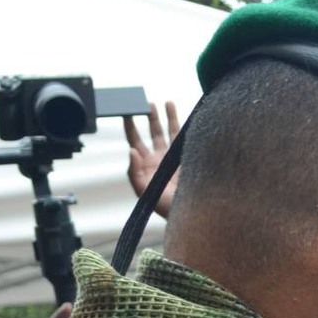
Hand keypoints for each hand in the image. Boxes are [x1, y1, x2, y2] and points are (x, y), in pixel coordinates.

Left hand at [124, 99, 182, 218]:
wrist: (192, 215)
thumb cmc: (166, 208)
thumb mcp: (145, 193)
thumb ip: (134, 173)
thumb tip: (131, 150)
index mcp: (146, 165)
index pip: (134, 141)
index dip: (130, 125)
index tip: (126, 110)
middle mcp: (159, 159)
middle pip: (152, 132)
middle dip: (149, 117)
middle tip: (146, 102)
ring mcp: (175, 157)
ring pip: (170, 132)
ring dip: (168, 117)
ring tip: (165, 102)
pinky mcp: (190, 157)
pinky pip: (186, 138)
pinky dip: (185, 126)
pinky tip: (187, 115)